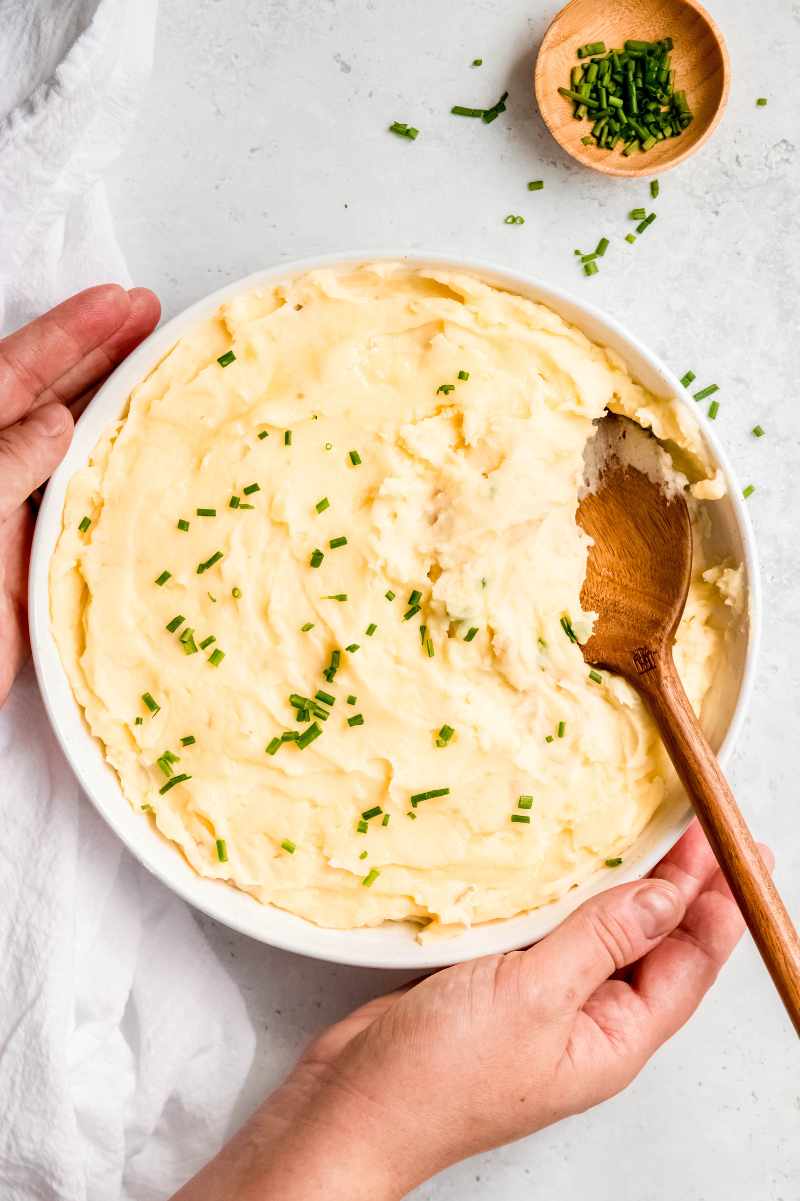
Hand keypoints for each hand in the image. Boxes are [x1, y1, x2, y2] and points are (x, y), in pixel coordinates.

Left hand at [0, 285, 159, 705]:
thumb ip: (4, 465)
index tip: (119, 304)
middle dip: (93, 354)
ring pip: (67, 448)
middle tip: (146, 316)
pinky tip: (145, 458)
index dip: (67, 336)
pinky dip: (114, 477)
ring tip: (157, 367)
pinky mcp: (31, 566)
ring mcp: (8, 519)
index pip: (10, 374)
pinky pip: (81, 507)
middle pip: (39, 398)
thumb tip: (55, 421)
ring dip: (110, 407)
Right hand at [174, 822, 769, 1200]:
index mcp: (613, 1038)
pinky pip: (549, 931)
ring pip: (600, 933)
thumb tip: (665, 896)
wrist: (351, 1106)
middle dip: (680, 886)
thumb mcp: (535, 999)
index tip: (733, 844)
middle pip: (652, 943)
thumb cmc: (441, 1077)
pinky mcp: (497, 984)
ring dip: (623, 885)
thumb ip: (601, 941)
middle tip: (698, 826)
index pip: (688, 961)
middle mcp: (586, 1021)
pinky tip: (567, 864)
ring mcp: (540, 1003)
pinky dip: (565, 894)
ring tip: (649, 835)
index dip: (716, 902)